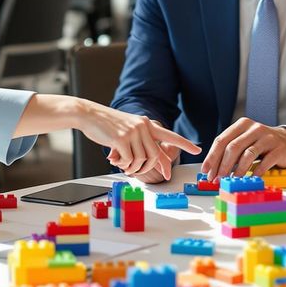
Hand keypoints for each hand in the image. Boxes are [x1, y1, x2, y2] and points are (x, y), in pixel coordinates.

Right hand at [77, 103, 198, 180]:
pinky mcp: (121, 139)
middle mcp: (143, 126)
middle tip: (137, 172)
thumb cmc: (107, 125)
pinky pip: (130, 161)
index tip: (197, 150)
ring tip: (124, 166)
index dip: (184, 144)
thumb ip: (142, 144)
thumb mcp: (129, 130)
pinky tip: (116, 161)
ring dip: (134, 168)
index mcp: (147, 124)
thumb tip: (154, 163)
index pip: (170, 135)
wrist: (89, 114)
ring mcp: (133, 132)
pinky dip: (124, 166)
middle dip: (149, 168)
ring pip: (143, 160)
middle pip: (155, 155)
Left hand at [201, 118, 285, 180]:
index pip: (222, 140)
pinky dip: (256, 171)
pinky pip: (265, 162)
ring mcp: (267, 138)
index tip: (205, 171)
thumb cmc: (261, 144)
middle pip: (233, 147)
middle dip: (222, 165)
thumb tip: (212, 170)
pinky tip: (250, 178)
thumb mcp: (245, 142)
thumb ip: (230, 152)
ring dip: (237, 170)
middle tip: (216, 179)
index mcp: (241, 125)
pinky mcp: (278, 149)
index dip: (212, 157)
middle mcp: (254, 129)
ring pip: (248, 154)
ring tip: (232, 180)